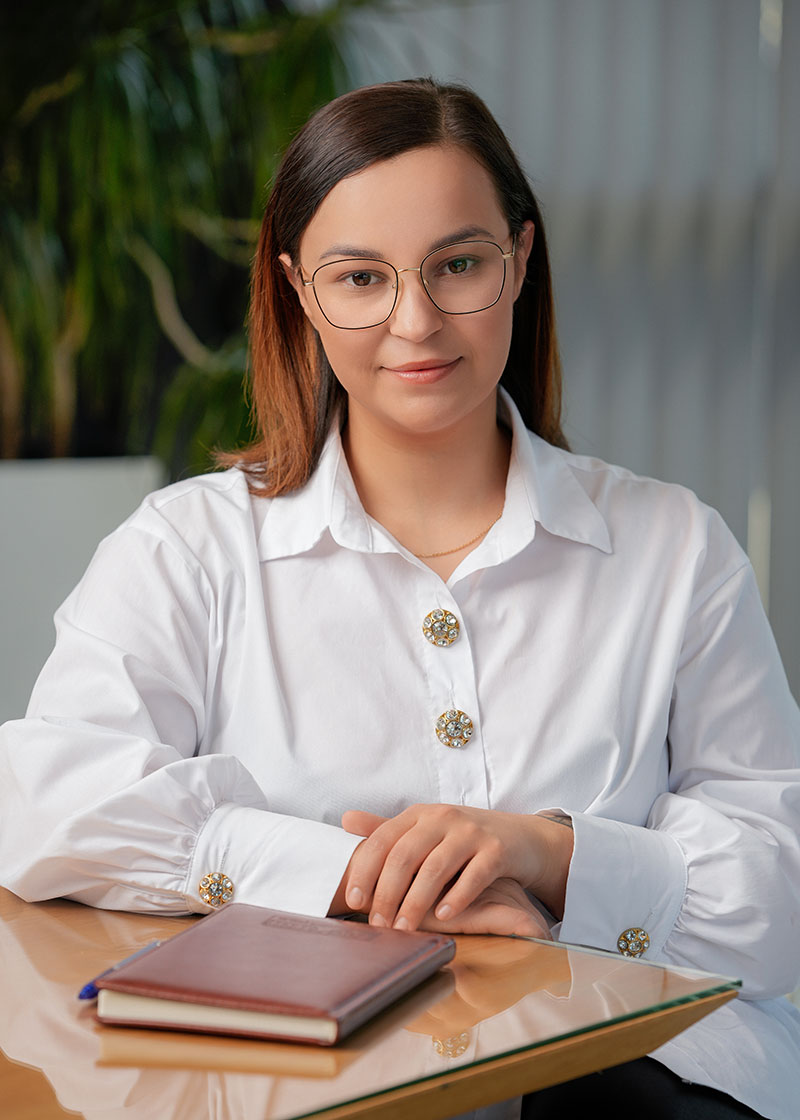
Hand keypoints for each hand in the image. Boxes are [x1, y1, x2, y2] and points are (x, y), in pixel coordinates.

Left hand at [340, 803, 571, 930]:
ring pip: (435, 868)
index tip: (355, 901)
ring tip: (405, 929)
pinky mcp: (497, 849)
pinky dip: (456, 899)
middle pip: (405, 856)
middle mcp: (442, 818)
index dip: (365, 870)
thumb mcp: (425, 830)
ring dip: (416, 903)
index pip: (382, 839)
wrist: (520, 837)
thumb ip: (388, 830)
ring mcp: (471, 832)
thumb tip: (345, 819)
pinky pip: (473, 876)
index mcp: (419, 814)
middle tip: (379, 924)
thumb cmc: (463, 840)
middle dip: (388, 893)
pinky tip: (444, 918)